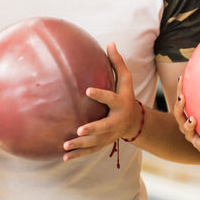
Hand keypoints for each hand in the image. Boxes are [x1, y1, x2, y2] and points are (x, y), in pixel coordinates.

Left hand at [62, 43, 141, 160]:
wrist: (135, 122)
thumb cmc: (126, 95)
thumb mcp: (125, 80)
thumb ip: (117, 63)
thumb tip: (110, 42)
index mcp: (120, 104)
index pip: (110, 98)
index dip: (100, 94)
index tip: (87, 90)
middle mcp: (115, 122)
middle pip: (104, 127)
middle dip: (92, 129)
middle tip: (79, 130)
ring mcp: (109, 135)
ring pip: (95, 142)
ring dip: (81, 145)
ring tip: (66, 146)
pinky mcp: (102, 143)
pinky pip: (90, 151)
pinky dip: (78, 155)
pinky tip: (64, 157)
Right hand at [173, 78, 199, 165]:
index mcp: (187, 115)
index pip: (181, 100)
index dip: (179, 89)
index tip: (181, 77)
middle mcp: (185, 125)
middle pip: (178, 114)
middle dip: (179, 105)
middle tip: (182, 97)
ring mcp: (191, 136)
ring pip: (186, 129)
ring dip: (189, 124)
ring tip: (193, 119)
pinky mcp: (199, 146)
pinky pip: (199, 144)